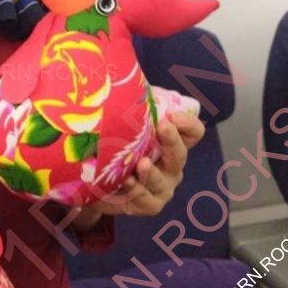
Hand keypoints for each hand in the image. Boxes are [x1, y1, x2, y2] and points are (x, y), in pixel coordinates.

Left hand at [76, 112, 204, 221]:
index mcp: (170, 143)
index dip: (188, 123)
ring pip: (161, 180)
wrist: (95, 182)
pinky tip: (127, 181)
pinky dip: (137, 191)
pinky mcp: (147, 204)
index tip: (172, 115)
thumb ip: (133, 107)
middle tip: (163, 126)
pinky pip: (147, 200)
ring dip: (151, 172)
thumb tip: (126, 82)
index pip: (192, 132)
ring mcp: (162, 187)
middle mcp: (171, 165)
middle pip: (180, 153)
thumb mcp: (125, 124)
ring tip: (142, 163)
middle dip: (172, 139)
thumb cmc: (116, 147)